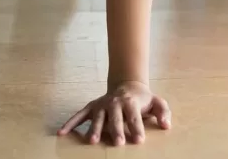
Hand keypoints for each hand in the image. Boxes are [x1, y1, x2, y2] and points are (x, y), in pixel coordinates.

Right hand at [57, 81, 171, 145]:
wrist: (128, 84)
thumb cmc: (143, 99)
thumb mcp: (157, 102)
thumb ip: (163, 112)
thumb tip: (166, 125)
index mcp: (131, 103)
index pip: (135, 117)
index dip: (137, 128)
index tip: (139, 140)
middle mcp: (115, 103)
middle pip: (116, 118)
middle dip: (117, 130)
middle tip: (118, 143)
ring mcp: (102, 105)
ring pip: (98, 117)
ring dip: (94, 128)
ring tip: (92, 141)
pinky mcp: (91, 107)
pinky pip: (79, 115)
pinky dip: (70, 123)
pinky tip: (61, 133)